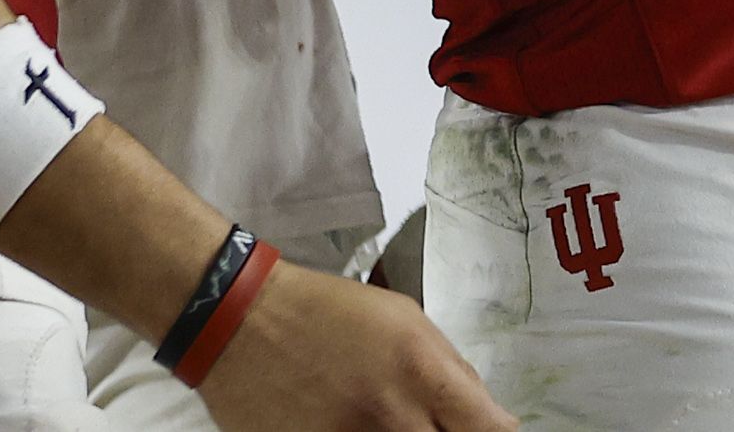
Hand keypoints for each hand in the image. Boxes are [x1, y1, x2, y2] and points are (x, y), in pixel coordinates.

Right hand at [198, 260, 513, 430]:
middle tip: (432, 424)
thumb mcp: (405, 318)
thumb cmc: (327, 313)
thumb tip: (483, 413)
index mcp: (422, 373)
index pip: (491, 430)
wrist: (242, 321)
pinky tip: (353, 424)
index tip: (488, 431)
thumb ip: (448, 371)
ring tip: (388, 421)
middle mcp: (393, 418)